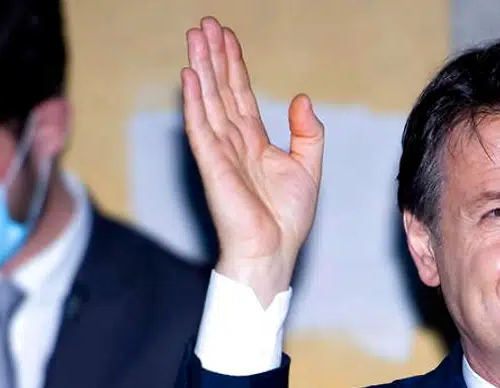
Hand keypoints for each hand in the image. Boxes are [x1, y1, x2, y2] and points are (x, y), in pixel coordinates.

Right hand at [182, 16, 323, 304]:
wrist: (273, 252)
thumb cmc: (287, 221)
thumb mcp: (308, 168)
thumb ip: (308, 133)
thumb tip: (302, 98)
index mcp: (254, 142)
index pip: (240, 95)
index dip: (234, 65)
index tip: (227, 37)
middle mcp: (234, 143)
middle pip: (220, 90)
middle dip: (213, 56)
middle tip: (204, 24)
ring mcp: (220, 152)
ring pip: (208, 101)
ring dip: (200, 68)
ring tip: (194, 37)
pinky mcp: (212, 165)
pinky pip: (200, 127)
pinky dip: (194, 102)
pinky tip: (190, 77)